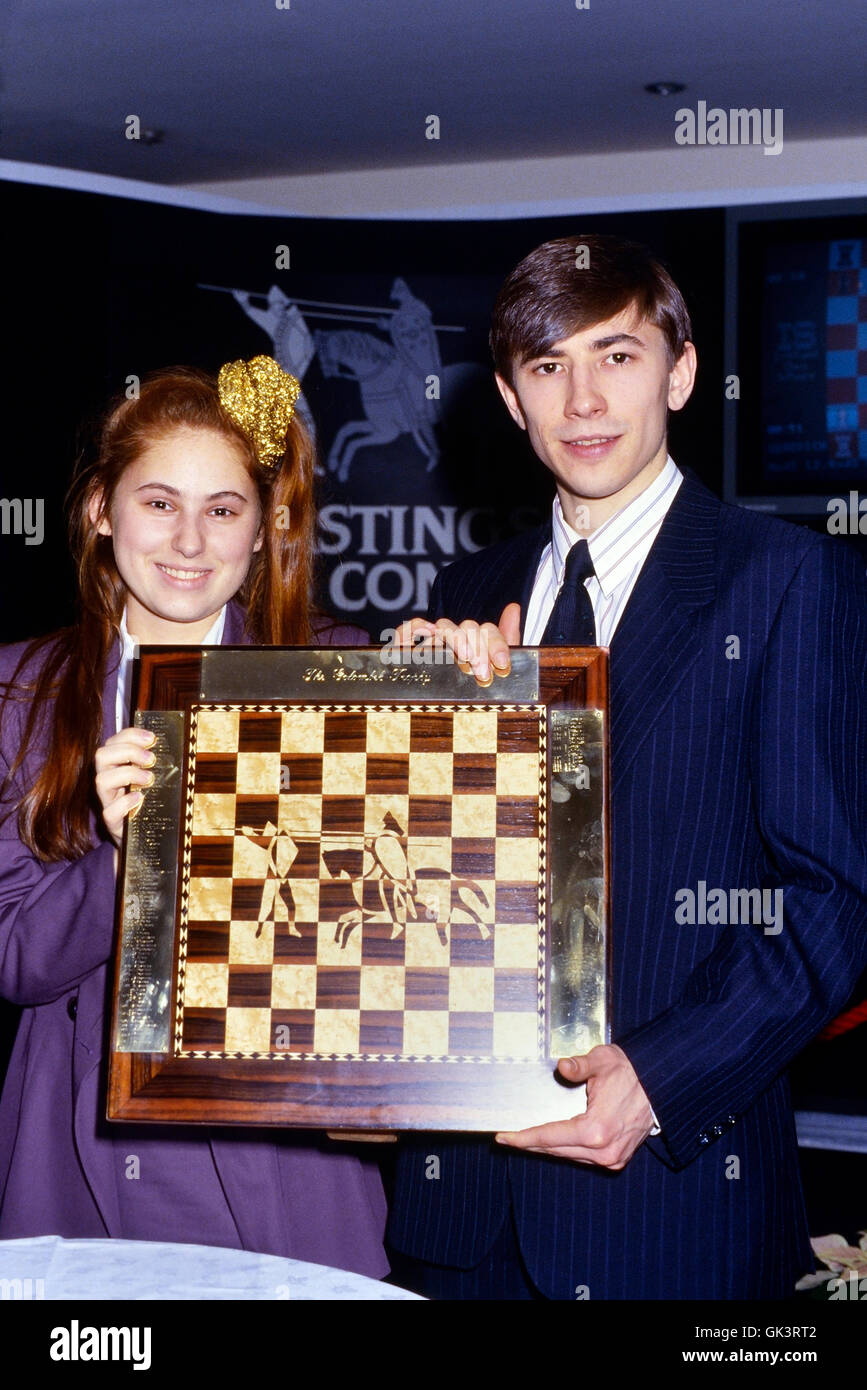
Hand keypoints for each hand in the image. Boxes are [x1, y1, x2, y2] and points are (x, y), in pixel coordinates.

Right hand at [94, 727, 156, 847]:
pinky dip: (125, 803)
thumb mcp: (150, 780)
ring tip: (149, 778)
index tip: (151, 738)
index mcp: (115, 766)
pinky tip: (140, 798)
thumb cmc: (147, 802)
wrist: (142, 836)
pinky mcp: (111, 822)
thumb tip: (171, 749)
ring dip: (128, 774)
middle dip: (128, 751)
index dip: (130, 735)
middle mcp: (107, 780)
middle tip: (151, 759)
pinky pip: (109, 811)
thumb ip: (153, 765)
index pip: (113, 742)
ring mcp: (107, 801)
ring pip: (101, 780)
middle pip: (101, 755)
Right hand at [392, 602, 521, 684]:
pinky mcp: (411, 650)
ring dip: (457, 638)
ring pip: (445, 626)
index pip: (487, 631)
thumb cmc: (472, 693)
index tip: (502, 664)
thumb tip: (514, 608)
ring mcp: (434, 644)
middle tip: (483, 674)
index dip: (496, 644)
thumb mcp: (494, 671)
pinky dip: (416, 627)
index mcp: (478, 645)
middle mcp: (456, 640)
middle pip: (468, 628)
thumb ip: (506, 642)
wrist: (444, 720)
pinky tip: (429, 631)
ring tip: (465, 658)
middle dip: (479, 649)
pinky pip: (408, 630)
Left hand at [495, 1044, 654, 1169]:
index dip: (523, 1138)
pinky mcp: (618, 1159)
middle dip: (531, 1143)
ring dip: (549, 1147)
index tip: (503, 1138)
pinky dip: (568, 1149)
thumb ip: (579, 1066)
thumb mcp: (603, 1061)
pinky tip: (555, 1140)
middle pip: (555, 1149)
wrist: (660, 1085)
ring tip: (528, 1138)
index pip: (549, 1137)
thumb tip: (561, 1066)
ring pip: (569, 1155)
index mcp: (596, 1130)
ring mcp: (612, 1158)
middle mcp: (603, 1150)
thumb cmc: (631, 1071)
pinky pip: (583, 1157)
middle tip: (509, 1138)